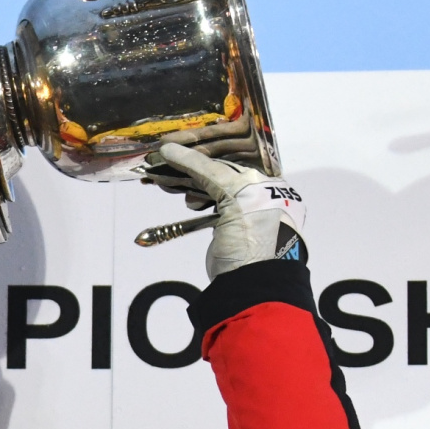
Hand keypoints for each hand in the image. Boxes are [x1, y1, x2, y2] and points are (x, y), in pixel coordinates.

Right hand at [140, 143, 307, 280]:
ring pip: (208, 184)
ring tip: (161, 176)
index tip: (176, 144)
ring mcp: (241, 210)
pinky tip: (172, 189)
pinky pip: (204, 202)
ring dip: (183, 179)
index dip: (204, 147)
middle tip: (161, 160)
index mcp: (268, 180)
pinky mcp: (225, 226)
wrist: (250, 284)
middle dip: (189, 164)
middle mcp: (257, 191)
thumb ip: (205, 169)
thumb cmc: (254, 236)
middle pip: (218, 168)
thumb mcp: (235, 195)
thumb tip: (170, 148)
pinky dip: (187, 195)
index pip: (233, 153)